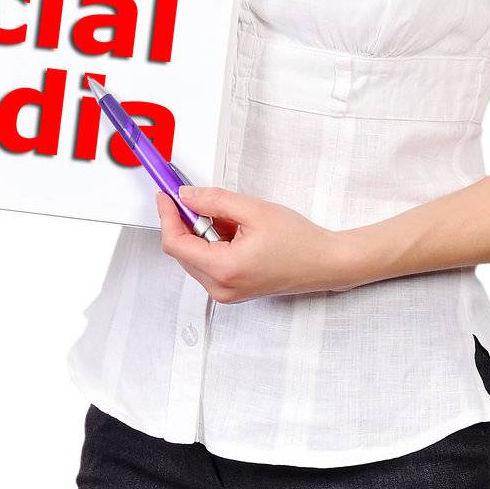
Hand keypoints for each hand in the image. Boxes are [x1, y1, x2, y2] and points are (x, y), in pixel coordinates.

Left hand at [154, 185, 345, 302]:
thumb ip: (214, 201)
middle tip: (197, 197)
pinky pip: (208, 263)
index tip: (165, 195)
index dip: (167, 216)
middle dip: (186, 221)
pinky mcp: (231, 290)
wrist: (324, 263)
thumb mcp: (254, 210)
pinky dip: (212, 243)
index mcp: (224, 269)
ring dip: (202, 232)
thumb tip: (185, 196)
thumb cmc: (299, 241)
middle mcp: (221, 287)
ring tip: (231, 219)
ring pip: (194, 256)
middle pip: (182, 251)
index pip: (176, 244)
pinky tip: (234, 232)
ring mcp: (225, 292)